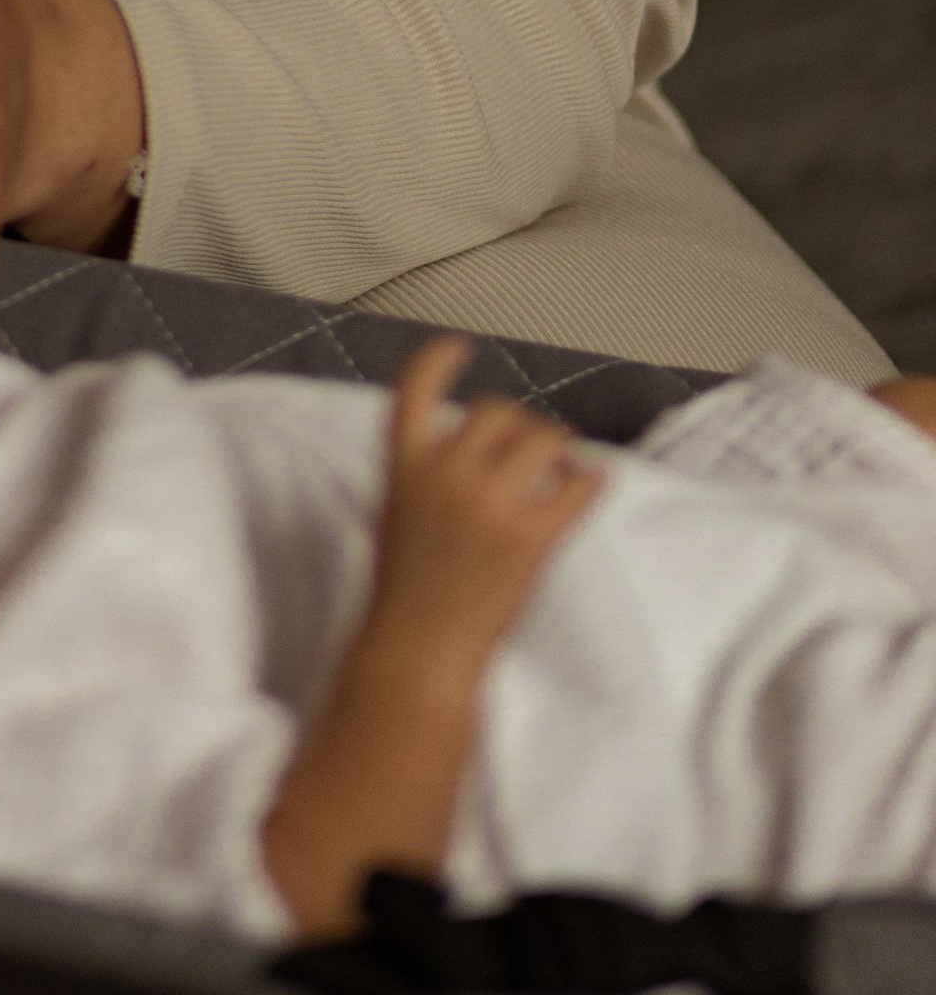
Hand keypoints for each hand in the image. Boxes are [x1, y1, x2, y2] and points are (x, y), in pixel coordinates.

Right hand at [368, 337, 601, 670]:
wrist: (419, 649)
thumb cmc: (410, 588)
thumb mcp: (402, 511)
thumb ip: (433, 470)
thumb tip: (497, 441)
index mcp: (403, 465)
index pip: (414, 388)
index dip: (439, 358)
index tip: (460, 344)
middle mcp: (444, 474)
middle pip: (496, 411)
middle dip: (517, 425)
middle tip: (528, 455)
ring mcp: (488, 505)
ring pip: (544, 437)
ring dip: (559, 449)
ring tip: (561, 472)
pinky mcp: (530, 538)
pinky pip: (581, 485)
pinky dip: (592, 480)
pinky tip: (590, 486)